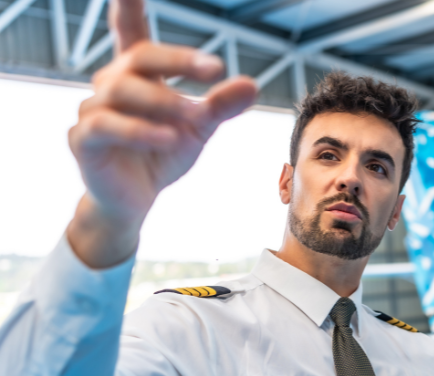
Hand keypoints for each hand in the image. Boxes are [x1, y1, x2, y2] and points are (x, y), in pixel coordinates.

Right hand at [66, 0, 256, 265]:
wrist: (135, 201)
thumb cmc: (162, 154)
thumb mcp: (199, 128)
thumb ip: (220, 105)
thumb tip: (251, 84)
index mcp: (137, 74)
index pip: (130, 30)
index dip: (128, 6)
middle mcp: (110, 84)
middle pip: (138, 58)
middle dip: (178, 60)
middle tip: (215, 69)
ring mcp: (92, 109)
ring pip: (121, 90)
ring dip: (163, 101)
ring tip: (194, 116)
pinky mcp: (84, 139)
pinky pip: (106, 126)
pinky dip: (139, 130)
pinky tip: (170, 138)